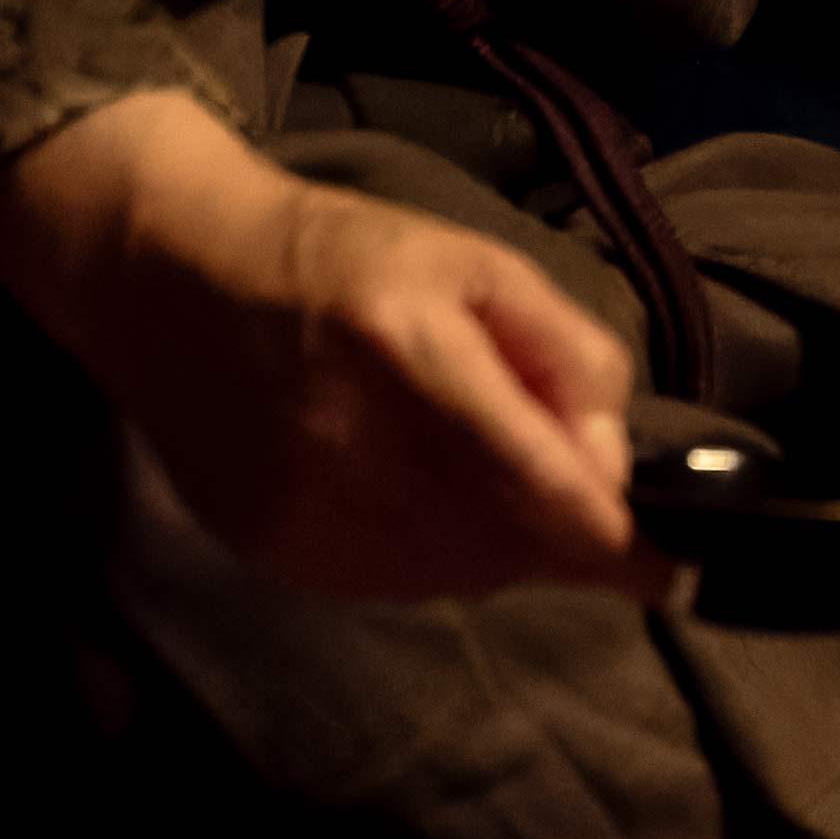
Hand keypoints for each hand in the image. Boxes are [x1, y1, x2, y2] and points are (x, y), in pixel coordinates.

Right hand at [0, 88, 670, 601]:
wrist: (170, 276)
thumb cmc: (343, 255)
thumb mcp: (480, 263)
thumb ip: (566, 354)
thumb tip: (610, 459)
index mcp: (408, 355)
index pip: (530, 481)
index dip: (611, 540)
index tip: (669, 569)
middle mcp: (347, 447)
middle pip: (504, 541)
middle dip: (557, 524)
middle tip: (552, 467)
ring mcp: (300, 510)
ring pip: (455, 575)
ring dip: (501, 544)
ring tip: (478, 468)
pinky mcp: (268, 549)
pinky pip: (392, 583)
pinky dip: (436, 557)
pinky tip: (421, 496)